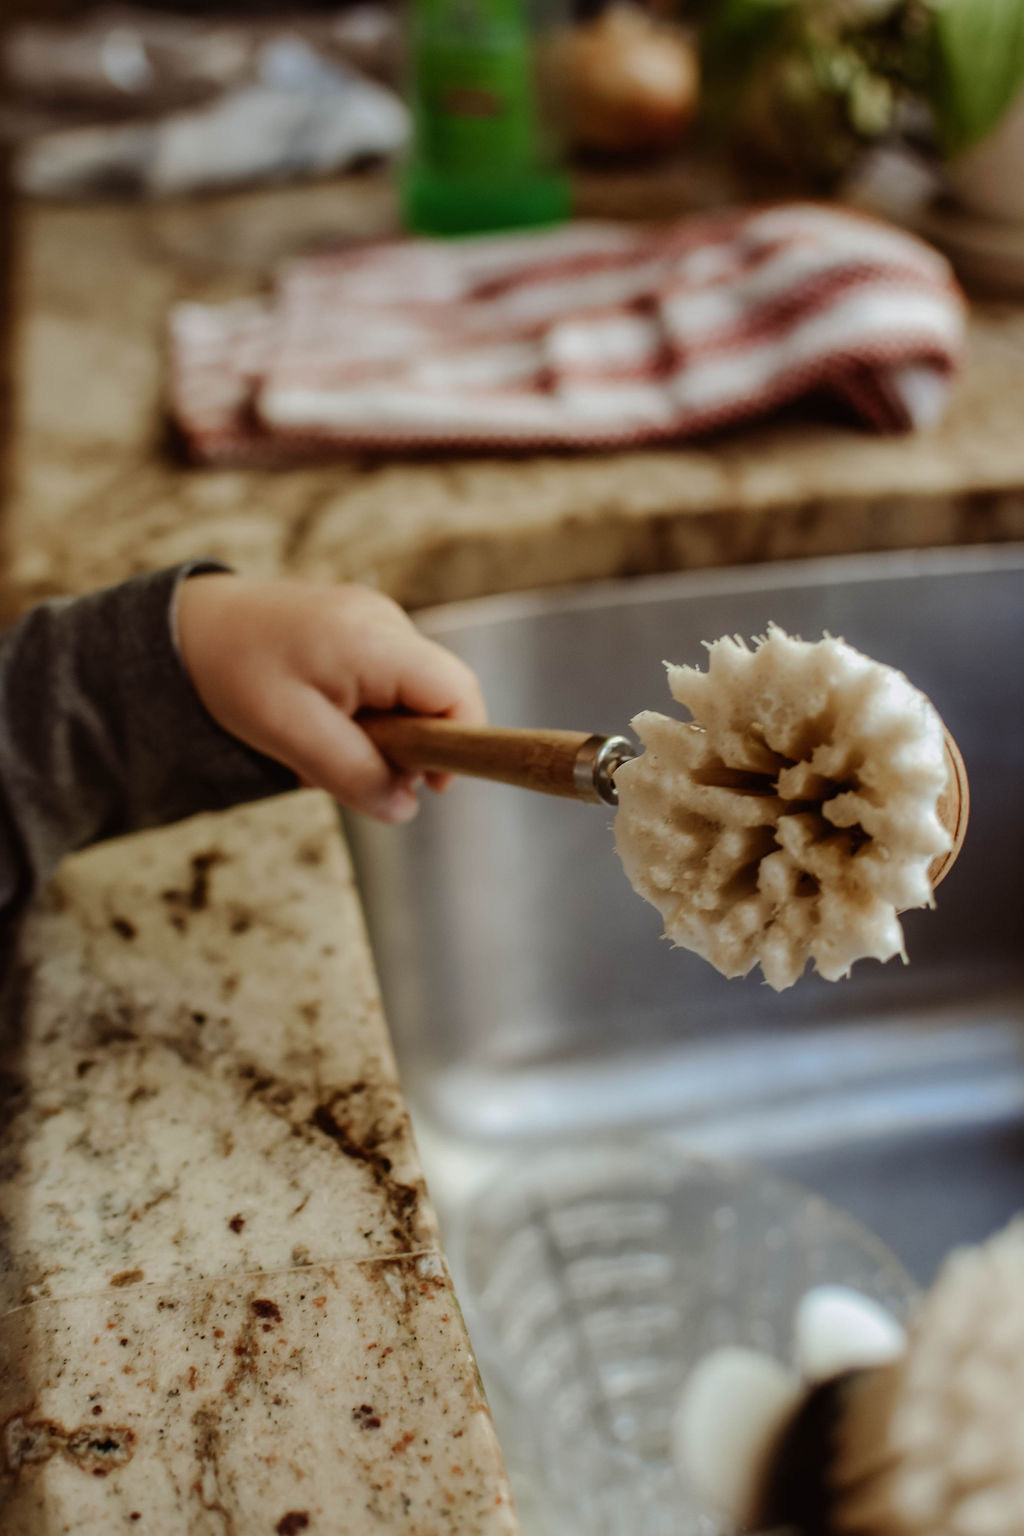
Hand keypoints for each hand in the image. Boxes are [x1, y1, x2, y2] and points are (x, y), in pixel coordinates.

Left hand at [176, 574, 485, 822]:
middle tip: (350, 767)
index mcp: (374, 641)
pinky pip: (387, 680)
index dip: (459, 742)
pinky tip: (321, 719)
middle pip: (438, 695)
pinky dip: (365, 712)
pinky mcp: (361, 626)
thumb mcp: (290, 735)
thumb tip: (405, 808)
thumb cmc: (233, 670)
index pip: (457, 691)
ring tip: (322, 741)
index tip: (428, 785)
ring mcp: (375, 618)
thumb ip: (353, 773)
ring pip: (411, 693)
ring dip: (381, 732)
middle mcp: (385, 620)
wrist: (189, 624)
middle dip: (409, 744)